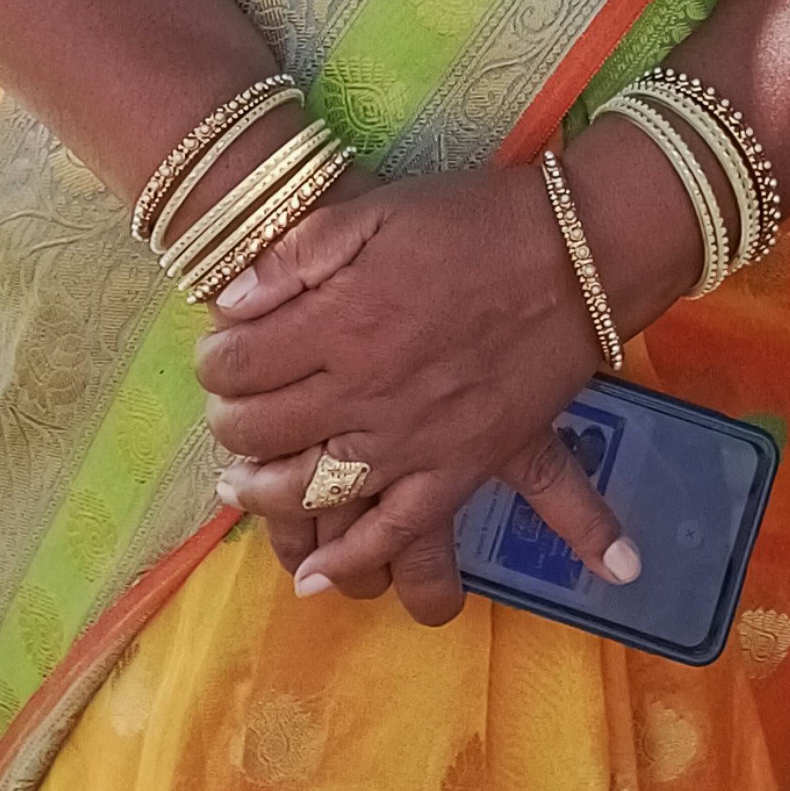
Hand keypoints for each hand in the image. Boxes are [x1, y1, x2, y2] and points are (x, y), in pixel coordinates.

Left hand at [195, 168, 640, 621]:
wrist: (574, 253)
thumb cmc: (471, 222)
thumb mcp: (372, 213)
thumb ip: (295, 257)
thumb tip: (232, 304)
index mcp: (339, 322)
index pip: (239, 364)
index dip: (215, 360)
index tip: (218, 353)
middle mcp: (365, 391)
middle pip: (263, 430)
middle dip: (229, 423)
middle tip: (226, 412)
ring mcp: (412, 440)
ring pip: (311, 489)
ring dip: (262, 494)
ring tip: (239, 486)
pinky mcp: (458, 469)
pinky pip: (396, 530)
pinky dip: (351, 561)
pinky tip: (314, 577)